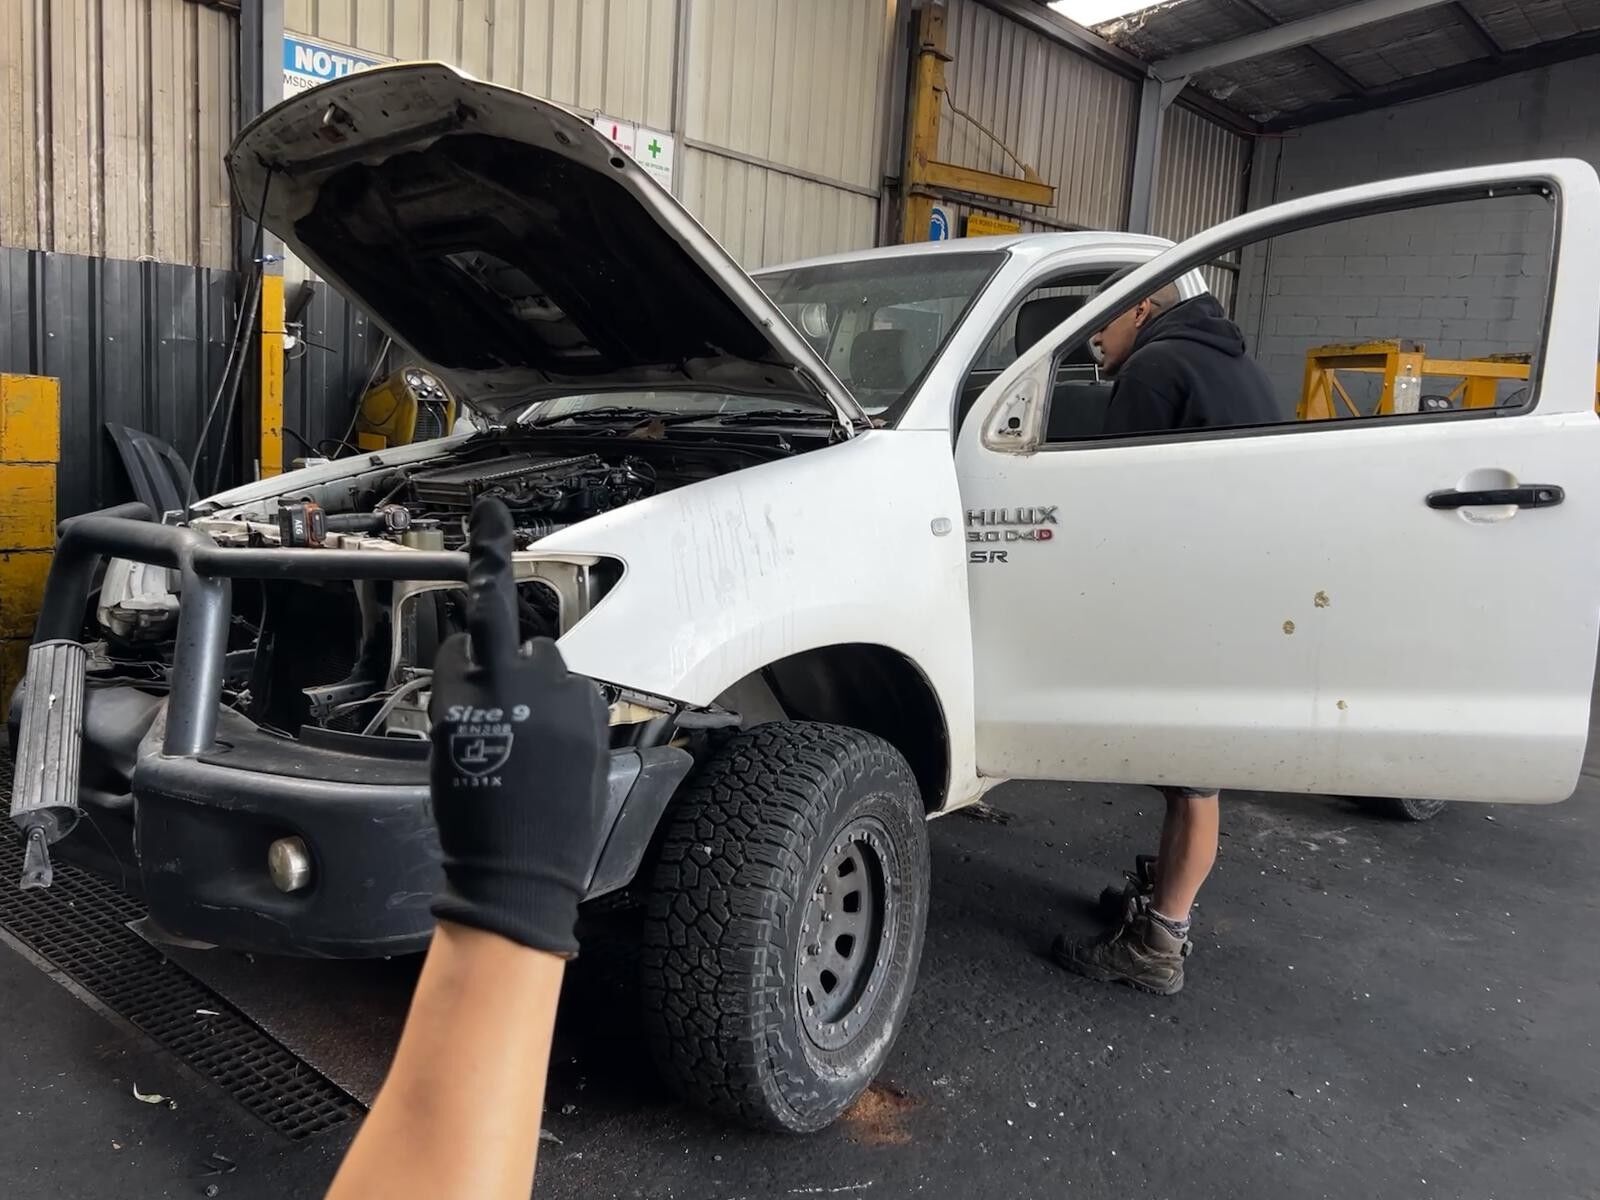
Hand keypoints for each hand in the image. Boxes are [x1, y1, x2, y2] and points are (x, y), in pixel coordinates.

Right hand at [427, 498, 608, 956]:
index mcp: (467, 688)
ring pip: (553, 670)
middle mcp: (518, 683)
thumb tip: (482, 664)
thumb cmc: (474, 815)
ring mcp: (562, 700)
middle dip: (512, 667)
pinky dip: (568, 717)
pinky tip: (554, 758)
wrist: (518, 871)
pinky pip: (578, 698)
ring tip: (532, 750)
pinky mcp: (592, 719)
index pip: (476, 613)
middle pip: (518, 642)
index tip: (491, 515)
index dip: (482, 572)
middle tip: (505, 725)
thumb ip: (468, 692)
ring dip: (543, 693)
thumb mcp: (449, 742)